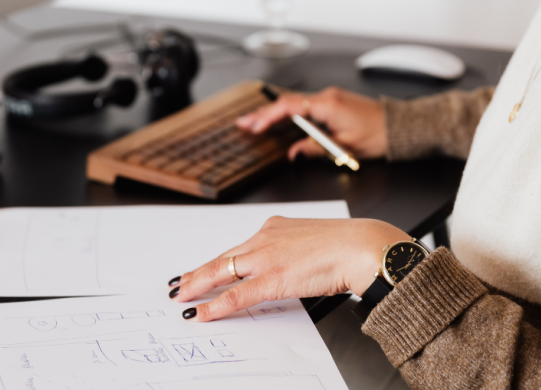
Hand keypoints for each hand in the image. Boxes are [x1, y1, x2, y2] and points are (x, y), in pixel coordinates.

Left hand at [168, 216, 407, 321]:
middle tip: (180, 283)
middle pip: (223, 258)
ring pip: (222, 272)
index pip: (238, 248)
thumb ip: (294, 252)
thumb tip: (289, 268)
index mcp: (275, 227)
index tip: (203, 268)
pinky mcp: (272, 278)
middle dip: (199, 273)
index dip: (218, 261)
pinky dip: (216, 305)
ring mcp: (266, 257)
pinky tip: (202, 312)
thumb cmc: (346, 246)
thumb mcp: (312, 242)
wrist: (360, 246)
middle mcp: (265, 238)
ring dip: (199, 286)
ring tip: (183, 297)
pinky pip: (236, 295)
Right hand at [236, 87, 387, 159]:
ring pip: (294, 103)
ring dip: (274, 113)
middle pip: (287, 103)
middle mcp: (327, 97)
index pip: (290, 107)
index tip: (254, 126)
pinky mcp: (332, 102)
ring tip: (255, 122)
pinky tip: (278, 119)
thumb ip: (315, 148)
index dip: (269, 117)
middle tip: (244, 122)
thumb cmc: (379, 134)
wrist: (399, 126)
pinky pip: (304, 105)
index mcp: (328, 105)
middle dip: (264, 114)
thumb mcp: (345, 147)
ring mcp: (329, 98)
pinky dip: (288, 112)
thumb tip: (293, 153)